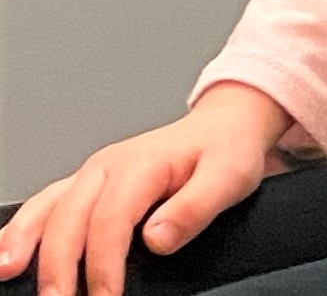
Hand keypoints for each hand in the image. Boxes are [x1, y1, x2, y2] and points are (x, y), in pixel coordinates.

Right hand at [0, 84, 287, 295]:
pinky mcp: (82, 188)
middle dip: (58, 268)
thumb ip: (196, 207)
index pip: (111, 219)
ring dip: (23, 244)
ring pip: (46, 210)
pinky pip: (43, 208)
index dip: (104, 266)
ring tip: (8, 274)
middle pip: (69, 219)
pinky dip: (20, 231)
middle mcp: (107, 167)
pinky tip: (7, 257)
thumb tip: (157, 238)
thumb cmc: (225, 151)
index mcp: (142, 163)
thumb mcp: (230, 175)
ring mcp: (90, 176)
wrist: (224, 127)